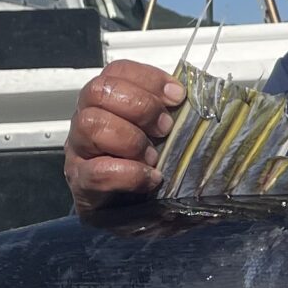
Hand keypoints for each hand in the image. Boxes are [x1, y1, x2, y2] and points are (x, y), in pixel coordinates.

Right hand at [64, 59, 183, 213]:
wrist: (136, 216)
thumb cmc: (151, 168)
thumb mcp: (166, 137)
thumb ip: (176, 115)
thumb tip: (207, 98)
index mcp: (108, 102)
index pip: (117, 71)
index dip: (149, 79)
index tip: (177, 96)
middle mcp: (87, 120)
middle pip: (98, 90)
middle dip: (140, 106)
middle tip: (165, 128)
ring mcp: (80, 152)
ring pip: (91, 124)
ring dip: (130, 139)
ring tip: (153, 157)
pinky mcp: (81, 185)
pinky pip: (96, 171)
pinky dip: (129, 174)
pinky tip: (150, 179)